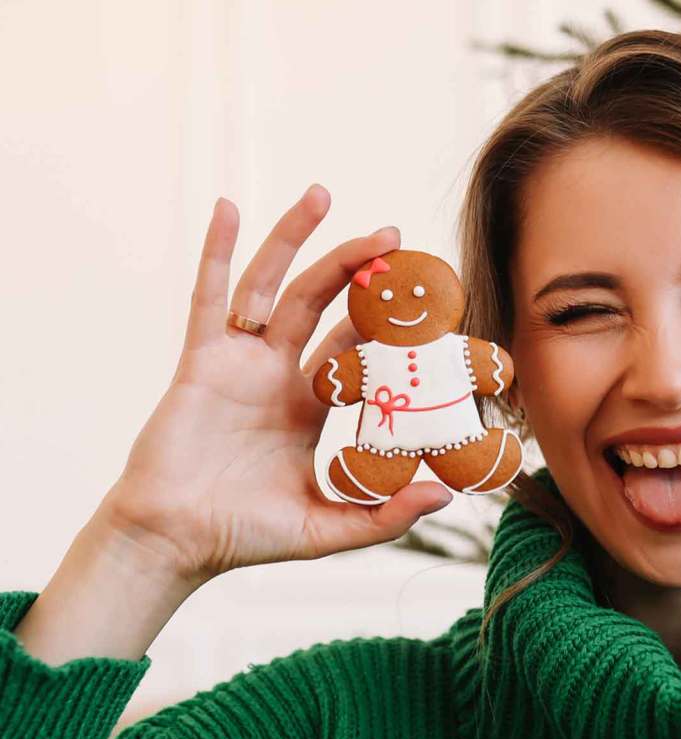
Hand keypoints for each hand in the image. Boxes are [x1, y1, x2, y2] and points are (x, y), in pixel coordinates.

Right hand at [99, 185, 452, 585]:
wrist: (175, 542)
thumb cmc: (246, 536)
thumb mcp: (329, 528)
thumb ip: (385, 516)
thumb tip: (444, 498)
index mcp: (310, 406)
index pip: (356, 351)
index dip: (385, 324)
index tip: (423, 298)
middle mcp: (278, 375)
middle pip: (321, 304)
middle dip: (355, 268)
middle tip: (393, 236)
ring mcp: (239, 363)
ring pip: (272, 286)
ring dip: (295, 239)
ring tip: (323, 193)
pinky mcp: (201, 360)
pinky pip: (211, 297)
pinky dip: (218, 251)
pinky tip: (230, 207)